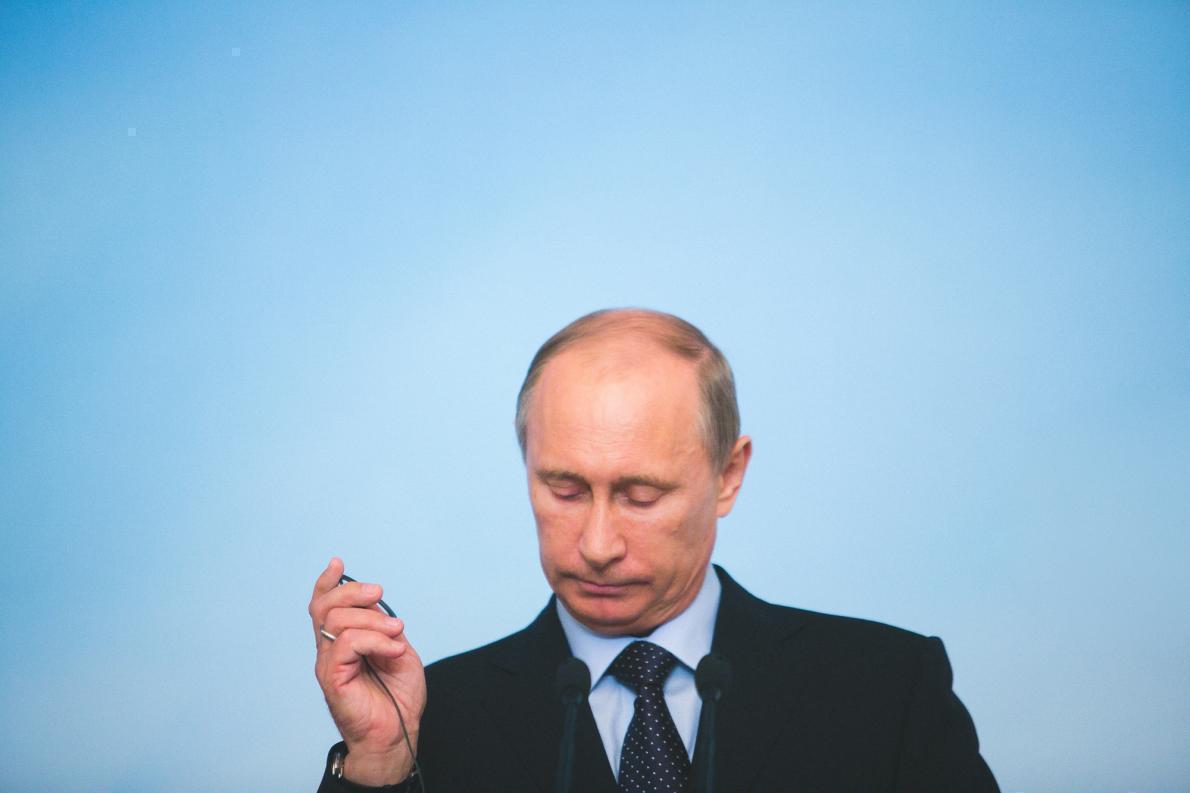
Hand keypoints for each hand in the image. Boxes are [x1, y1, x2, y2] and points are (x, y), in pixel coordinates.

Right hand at [310, 557, 425, 785]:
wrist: (398, 732)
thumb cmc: (398, 696)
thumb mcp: (397, 649)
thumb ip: (383, 627)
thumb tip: (375, 607)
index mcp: (343, 640)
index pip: (323, 605)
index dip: (327, 582)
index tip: (337, 562)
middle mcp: (330, 650)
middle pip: (325, 605)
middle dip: (354, 591)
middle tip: (381, 594)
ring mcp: (329, 664)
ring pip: (337, 620)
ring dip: (373, 620)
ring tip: (397, 632)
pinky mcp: (332, 679)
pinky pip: (347, 644)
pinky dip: (374, 640)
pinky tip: (393, 650)